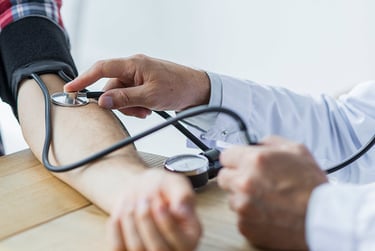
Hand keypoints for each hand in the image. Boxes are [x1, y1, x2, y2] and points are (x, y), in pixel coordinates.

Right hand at [64, 54, 209, 117]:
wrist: (198, 90)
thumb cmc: (178, 87)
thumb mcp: (150, 96)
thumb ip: (124, 99)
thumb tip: (103, 101)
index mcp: (134, 64)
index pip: (102, 68)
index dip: (84, 79)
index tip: (71, 89)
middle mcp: (134, 67)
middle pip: (112, 86)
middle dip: (120, 103)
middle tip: (137, 111)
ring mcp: (139, 76)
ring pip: (121, 94)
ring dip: (131, 106)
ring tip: (147, 110)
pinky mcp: (145, 84)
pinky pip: (131, 95)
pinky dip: (137, 105)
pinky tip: (149, 108)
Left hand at [107, 169, 201, 250]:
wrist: (141, 191)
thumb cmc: (162, 187)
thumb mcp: (176, 183)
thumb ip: (183, 194)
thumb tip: (181, 210)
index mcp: (191, 236)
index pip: (183, 242)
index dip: (167, 222)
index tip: (159, 203)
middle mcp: (173, 250)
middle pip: (158, 249)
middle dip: (147, 220)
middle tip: (143, 199)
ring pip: (137, 248)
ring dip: (131, 221)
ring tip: (133, 202)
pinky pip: (118, 248)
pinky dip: (116, 230)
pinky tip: (120, 213)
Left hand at [217, 136, 327, 249]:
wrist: (323, 219)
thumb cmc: (312, 187)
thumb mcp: (297, 150)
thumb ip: (270, 141)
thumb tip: (256, 143)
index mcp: (254, 161)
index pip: (225, 156)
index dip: (234, 159)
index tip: (239, 163)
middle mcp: (244, 183)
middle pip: (223, 177)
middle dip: (236, 177)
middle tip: (253, 181)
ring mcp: (242, 206)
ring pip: (230, 197)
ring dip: (242, 197)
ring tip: (266, 198)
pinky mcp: (245, 225)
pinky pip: (239, 216)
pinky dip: (249, 214)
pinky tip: (267, 212)